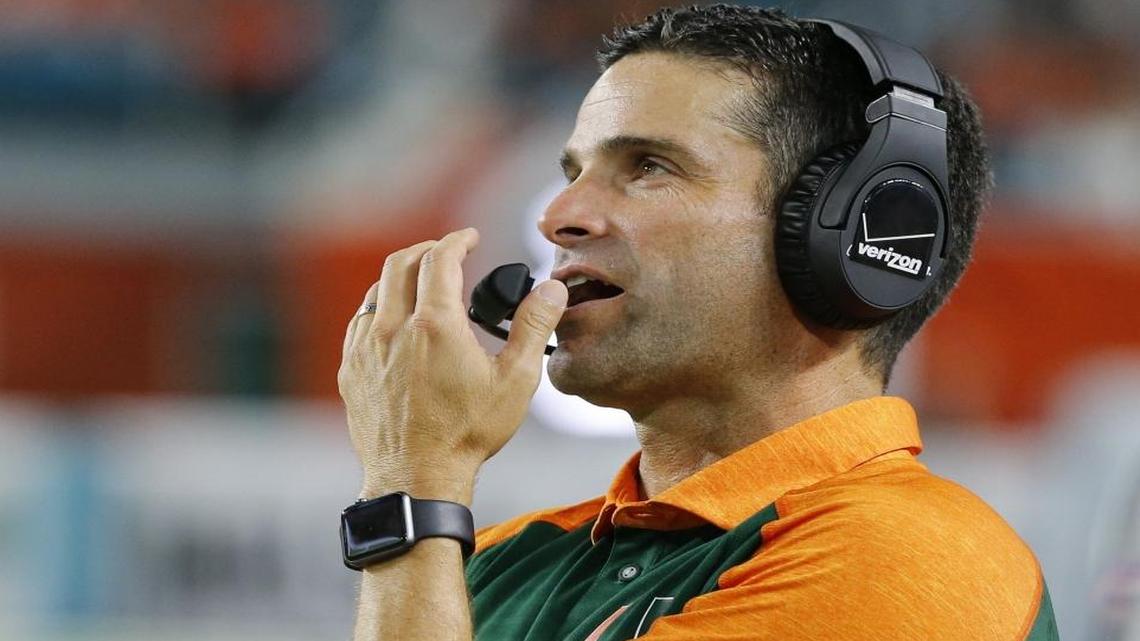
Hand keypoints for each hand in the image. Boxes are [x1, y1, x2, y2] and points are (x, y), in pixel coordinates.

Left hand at [338, 227, 567, 501]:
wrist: (416, 479)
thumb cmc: (467, 435)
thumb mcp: (515, 381)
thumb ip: (533, 328)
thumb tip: (552, 290)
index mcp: (434, 325)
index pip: (440, 259)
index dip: (457, 241)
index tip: (469, 238)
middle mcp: (392, 330)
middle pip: (400, 264)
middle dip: (426, 250)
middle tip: (447, 252)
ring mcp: (366, 350)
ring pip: (375, 291)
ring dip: (400, 278)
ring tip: (422, 284)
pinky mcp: (352, 372)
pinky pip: (359, 323)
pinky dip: (379, 308)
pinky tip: (394, 321)